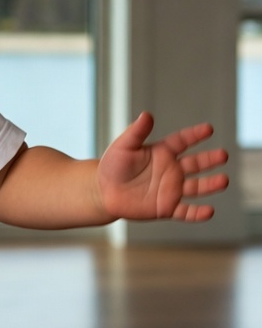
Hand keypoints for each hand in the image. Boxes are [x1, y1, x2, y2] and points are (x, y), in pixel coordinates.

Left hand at [97, 112, 228, 221]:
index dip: (195, 135)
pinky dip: (198, 213)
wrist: (104, 191)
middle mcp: (171, 170)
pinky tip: (209, 211)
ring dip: (211, 184)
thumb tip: (147, 114)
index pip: (182, 141)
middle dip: (210, 160)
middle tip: (223, 155)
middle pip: (196, 164)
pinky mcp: (167, 208)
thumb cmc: (113, 165)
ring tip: (224, 180)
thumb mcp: (124, 146)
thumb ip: (136, 132)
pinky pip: (186, 212)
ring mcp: (171, 189)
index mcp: (162, 153)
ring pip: (196, 187)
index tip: (208, 129)